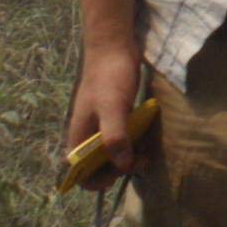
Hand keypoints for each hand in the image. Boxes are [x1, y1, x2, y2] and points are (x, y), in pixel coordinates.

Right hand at [65, 38, 145, 189]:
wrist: (114, 47)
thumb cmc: (109, 76)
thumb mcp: (112, 107)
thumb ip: (114, 137)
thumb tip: (122, 166)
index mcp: (79, 138)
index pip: (80, 174)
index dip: (98, 180)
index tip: (121, 171)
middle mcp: (88, 136)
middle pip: (99, 167)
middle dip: (120, 169)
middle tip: (142, 160)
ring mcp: (101, 126)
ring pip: (113, 153)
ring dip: (129, 156)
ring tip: (147, 150)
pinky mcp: (115, 117)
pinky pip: (123, 138)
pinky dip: (134, 142)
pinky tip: (147, 135)